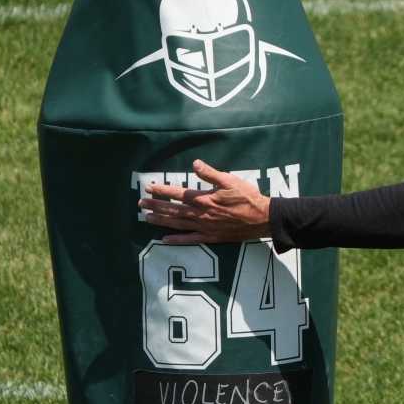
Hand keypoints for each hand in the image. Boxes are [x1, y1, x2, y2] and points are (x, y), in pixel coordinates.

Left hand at [139, 160, 271, 243]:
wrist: (263, 219)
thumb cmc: (248, 198)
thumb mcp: (231, 180)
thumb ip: (211, 173)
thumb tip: (194, 164)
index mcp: (205, 198)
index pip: (179, 193)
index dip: (163, 190)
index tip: (149, 188)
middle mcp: (201, 214)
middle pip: (174, 209)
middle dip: (156, 206)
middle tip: (140, 204)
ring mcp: (205, 227)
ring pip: (178, 223)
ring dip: (161, 221)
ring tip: (146, 218)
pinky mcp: (211, 237)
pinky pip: (190, 239)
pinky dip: (177, 240)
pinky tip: (164, 239)